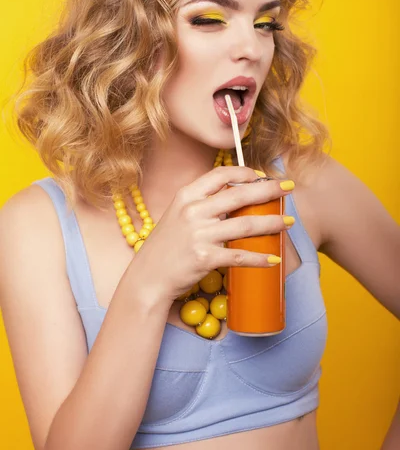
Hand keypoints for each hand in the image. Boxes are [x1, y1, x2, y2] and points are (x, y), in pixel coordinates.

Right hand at [133, 165, 292, 303]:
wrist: (148, 278)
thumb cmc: (165, 247)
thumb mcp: (176, 215)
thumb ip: (201, 204)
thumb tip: (234, 196)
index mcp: (186, 196)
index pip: (220, 174)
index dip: (245, 172)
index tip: (262, 176)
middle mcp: (193, 211)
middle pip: (240, 194)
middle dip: (269, 190)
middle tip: (289, 188)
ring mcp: (199, 234)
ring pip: (245, 225)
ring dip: (272, 223)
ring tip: (289, 223)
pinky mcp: (205, 258)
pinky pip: (240, 256)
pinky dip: (260, 258)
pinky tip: (274, 258)